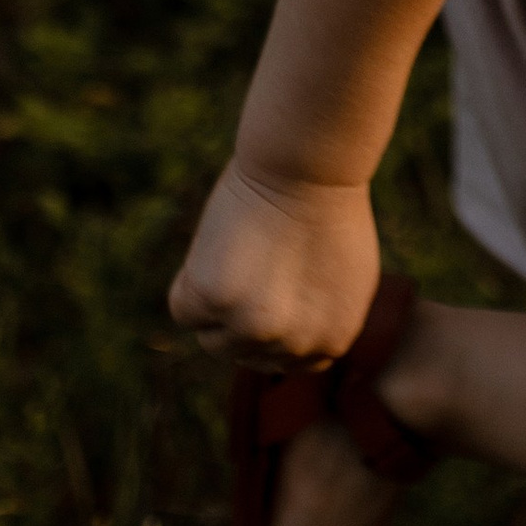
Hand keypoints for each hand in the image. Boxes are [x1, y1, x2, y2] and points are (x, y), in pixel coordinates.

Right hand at [168, 155, 381, 367]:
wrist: (308, 164)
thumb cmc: (326, 205)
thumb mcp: (342, 277)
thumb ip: (315, 319)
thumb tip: (281, 346)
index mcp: (332, 342)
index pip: (285, 362)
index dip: (270, 324)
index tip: (266, 288)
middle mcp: (294, 346)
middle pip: (244, 353)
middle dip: (241, 314)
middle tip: (253, 261)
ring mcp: (253, 327)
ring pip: (212, 338)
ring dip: (216, 301)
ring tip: (240, 250)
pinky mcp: (215, 299)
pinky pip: (184, 308)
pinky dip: (189, 280)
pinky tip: (217, 244)